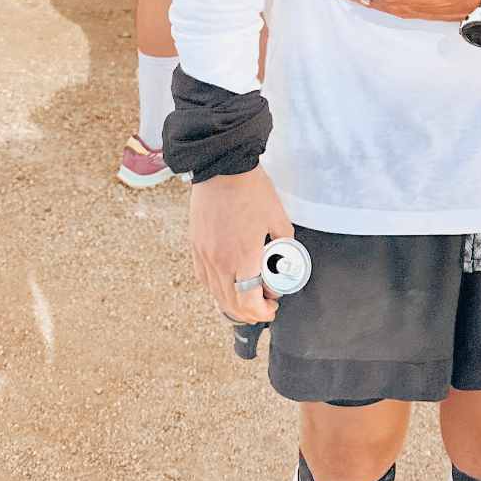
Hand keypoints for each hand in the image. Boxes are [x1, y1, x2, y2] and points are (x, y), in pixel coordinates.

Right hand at [190, 166, 293, 323]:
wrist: (222, 168)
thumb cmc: (252, 191)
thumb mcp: (279, 219)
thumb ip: (284, 245)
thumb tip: (285, 262)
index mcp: (243, 258)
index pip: (248, 303)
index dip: (262, 312)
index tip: (272, 308)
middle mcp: (220, 262)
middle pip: (231, 304)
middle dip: (250, 313)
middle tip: (263, 307)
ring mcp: (204, 255)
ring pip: (215, 294)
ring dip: (232, 303)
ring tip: (247, 299)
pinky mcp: (195, 246)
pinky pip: (204, 278)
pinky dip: (216, 288)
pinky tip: (227, 284)